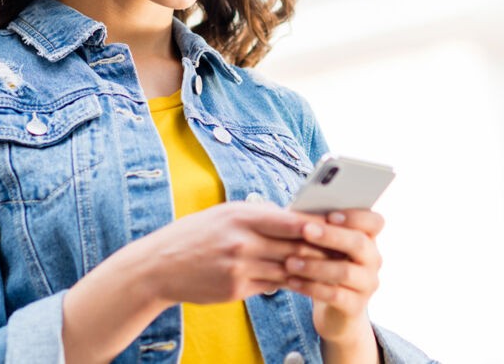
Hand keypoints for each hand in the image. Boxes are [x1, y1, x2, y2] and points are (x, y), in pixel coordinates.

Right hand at [142, 201, 325, 304]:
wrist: (159, 265)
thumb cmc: (196, 234)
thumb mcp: (225, 213)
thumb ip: (258, 214)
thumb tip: (294, 217)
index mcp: (242, 216)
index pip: (291, 221)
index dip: (319, 225)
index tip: (339, 225)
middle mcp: (242, 242)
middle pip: (295, 247)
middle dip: (321, 249)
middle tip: (345, 249)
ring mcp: (239, 268)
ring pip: (287, 270)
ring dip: (310, 270)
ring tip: (331, 268)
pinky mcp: (236, 289)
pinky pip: (271, 285)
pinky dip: (288, 282)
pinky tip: (301, 280)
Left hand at [285, 209, 383, 350]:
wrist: (334, 309)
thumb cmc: (325, 265)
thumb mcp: (326, 246)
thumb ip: (319, 228)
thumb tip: (296, 213)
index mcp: (368, 238)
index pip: (375, 221)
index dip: (356, 216)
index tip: (330, 215)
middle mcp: (373, 260)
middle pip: (359, 243)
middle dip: (331, 236)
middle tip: (305, 230)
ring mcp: (368, 284)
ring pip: (345, 272)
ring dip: (315, 265)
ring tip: (290, 262)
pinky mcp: (356, 306)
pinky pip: (335, 295)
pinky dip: (311, 287)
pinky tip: (291, 281)